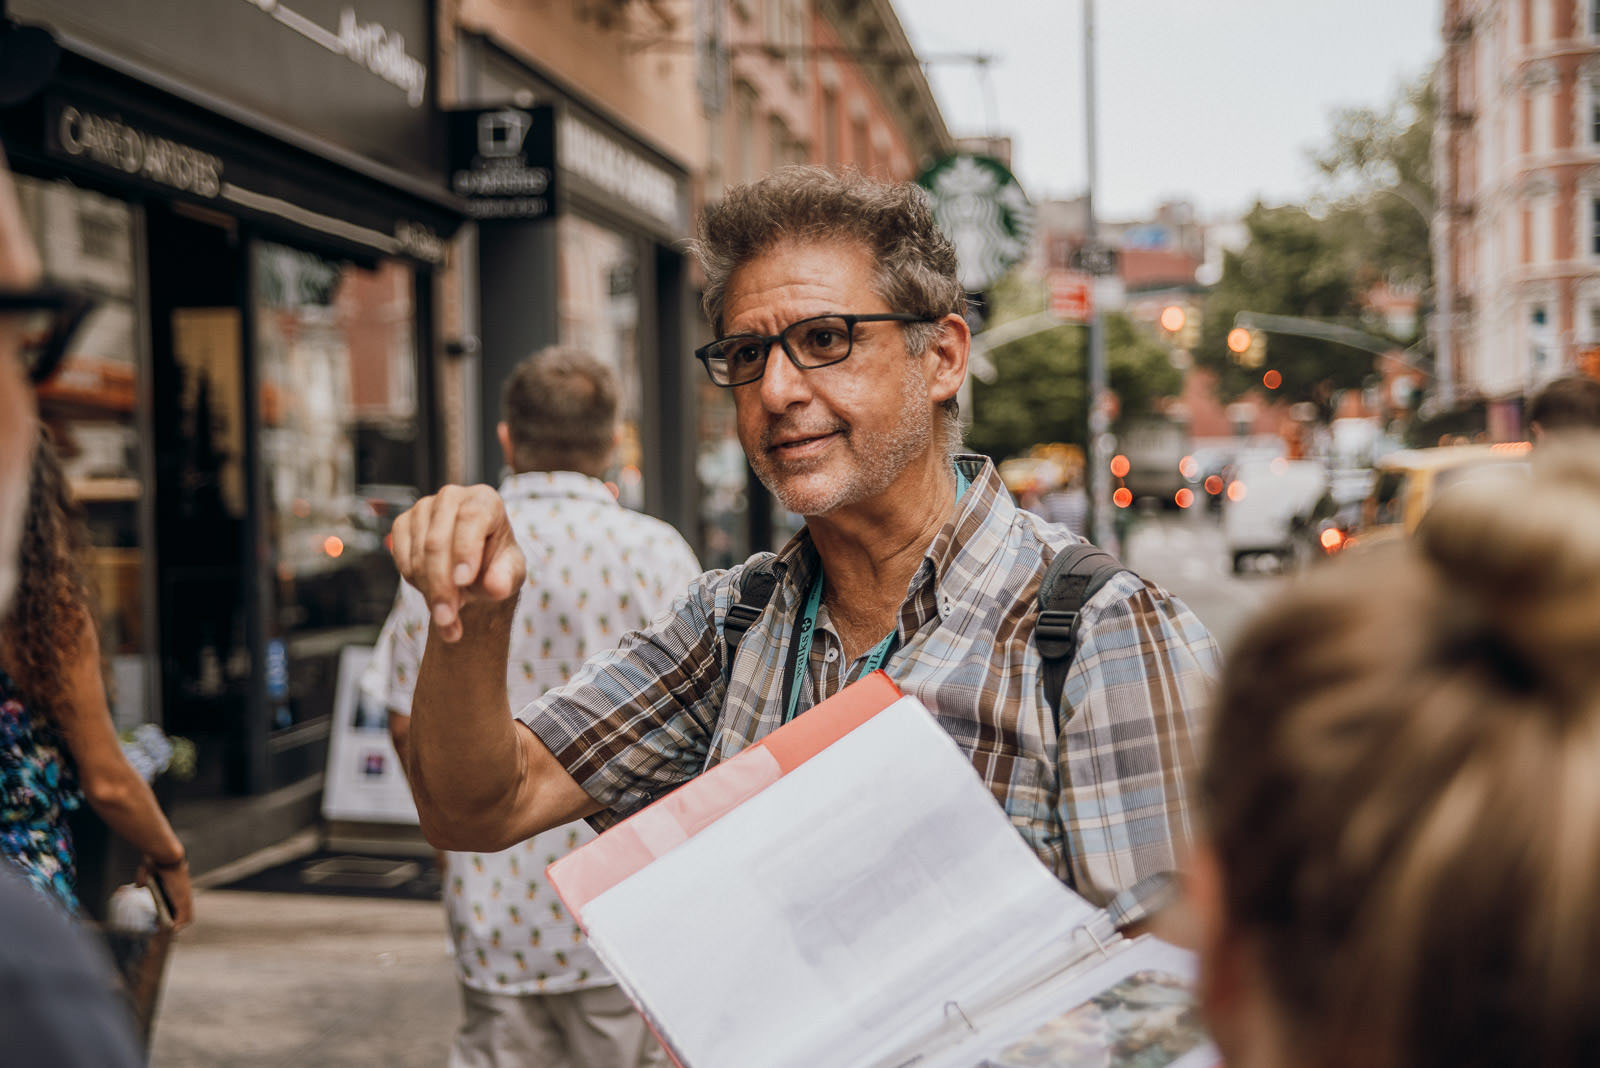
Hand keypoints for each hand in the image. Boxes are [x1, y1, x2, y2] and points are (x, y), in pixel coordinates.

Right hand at [138, 857, 194, 929]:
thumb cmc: (156, 861)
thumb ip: (144, 880)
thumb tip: (140, 886)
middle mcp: (184, 892)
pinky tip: (172, 930)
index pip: (180, 904)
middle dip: (176, 922)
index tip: (163, 919)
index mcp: (178, 887)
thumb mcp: (149, 873)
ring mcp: (185, 896)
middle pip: (186, 913)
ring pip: (187, 916)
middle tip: (163, 927)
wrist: (166, 854)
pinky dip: (179, 924)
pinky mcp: (183, 898)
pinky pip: (184, 916)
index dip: (174, 913)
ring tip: (167, 931)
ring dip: (178, 925)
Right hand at [390, 485, 525, 641]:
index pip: (471, 518)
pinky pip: (401, 559)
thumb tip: (495, 586)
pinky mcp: (402, 524)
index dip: (465, 550)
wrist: (476, 570)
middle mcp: (452, 497)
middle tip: (447, 618)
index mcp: (484, 500)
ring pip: (417, 556)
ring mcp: (423, 509)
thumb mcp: (510, 574)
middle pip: (437, 542)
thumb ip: (506, 578)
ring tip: (448, 615)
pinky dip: (416, 584)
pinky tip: (434, 594)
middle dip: (441, 586)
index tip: (463, 581)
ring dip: (430, 592)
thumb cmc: (496, 565)